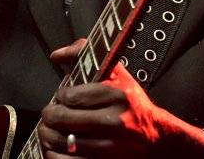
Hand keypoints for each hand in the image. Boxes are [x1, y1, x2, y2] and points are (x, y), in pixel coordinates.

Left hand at [38, 39, 203, 157]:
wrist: (155, 139)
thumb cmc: (132, 105)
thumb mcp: (117, 76)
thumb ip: (86, 57)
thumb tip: (56, 55)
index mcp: (117, 96)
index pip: (71, 96)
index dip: (62, 96)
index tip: (65, 97)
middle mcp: (113, 122)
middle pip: (61, 119)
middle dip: (50, 115)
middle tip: (52, 113)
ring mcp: (108, 147)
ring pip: (59, 142)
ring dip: (48, 135)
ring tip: (51, 130)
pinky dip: (54, 154)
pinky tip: (59, 148)